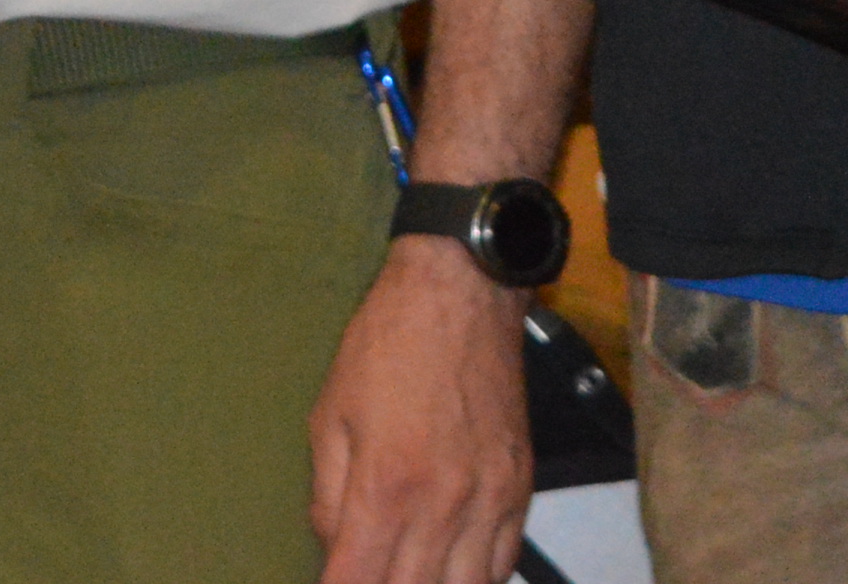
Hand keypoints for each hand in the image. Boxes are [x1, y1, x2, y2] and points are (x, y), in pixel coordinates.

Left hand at [306, 238, 532, 583]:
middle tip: (368, 576)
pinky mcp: (519, 486)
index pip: (359, 582)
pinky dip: (475, 578)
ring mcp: (489, 499)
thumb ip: (327, 496)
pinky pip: (503, 562)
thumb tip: (335, 548)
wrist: (461, 292)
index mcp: (386, 485)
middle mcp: (443, 503)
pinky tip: (451, 570)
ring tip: (407, 574)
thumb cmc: (387, 345)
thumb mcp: (330, 416)